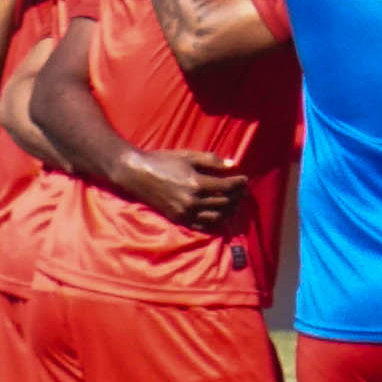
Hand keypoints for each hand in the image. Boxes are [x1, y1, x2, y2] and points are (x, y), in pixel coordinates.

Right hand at [126, 146, 245, 230]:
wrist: (137, 174)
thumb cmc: (162, 161)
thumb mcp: (188, 156)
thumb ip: (211, 160)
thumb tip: (232, 165)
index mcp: (196, 184)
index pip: (227, 187)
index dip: (239, 183)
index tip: (245, 179)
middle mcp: (192, 202)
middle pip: (224, 203)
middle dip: (237, 196)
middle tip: (242, 190)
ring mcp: (185, 213)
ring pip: (216, 217)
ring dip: (229, 210)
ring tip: (234, 202)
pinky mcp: (178, 219)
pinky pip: (202, 225)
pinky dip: (215, 221)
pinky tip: (220, 214)